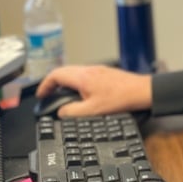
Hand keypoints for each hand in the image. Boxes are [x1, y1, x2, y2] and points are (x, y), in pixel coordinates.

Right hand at [35, 64, 152, 117]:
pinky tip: (81, 93)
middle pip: (63, 71)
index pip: (55, 74)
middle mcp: (89, 69)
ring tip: (62, 95)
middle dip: (52, 83)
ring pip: (74, 72)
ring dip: (65, 82)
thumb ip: (72, 112)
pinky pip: (84, 74)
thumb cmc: (121, 99)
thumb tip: (61, 112)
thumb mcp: (92, 110)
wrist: (141, 91)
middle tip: (48, 95)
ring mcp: (98, 70)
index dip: (44, 85)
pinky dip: (77, 82)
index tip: (40, 95)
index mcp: (83, 77)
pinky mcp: (105, 73)